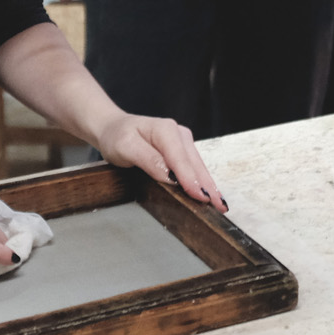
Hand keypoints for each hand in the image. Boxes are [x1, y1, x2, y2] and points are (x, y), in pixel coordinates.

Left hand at [94, 112, 227, 211]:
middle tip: (219, 207)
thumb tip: (170, 176)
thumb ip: (148, 159)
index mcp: (166, 130)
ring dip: (209, 185)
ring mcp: (183, 141)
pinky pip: (194, 167)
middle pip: (195, 164)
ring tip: (219, 204)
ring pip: (198, 167)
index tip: (201, 196)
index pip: (181, 160)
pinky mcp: (182, 150)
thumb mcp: (126, 147)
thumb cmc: (118, 137)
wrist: (114, 128)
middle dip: (207, 185)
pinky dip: (202, 181)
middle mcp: (179, 134)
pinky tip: (210, 193)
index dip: (191, 179)